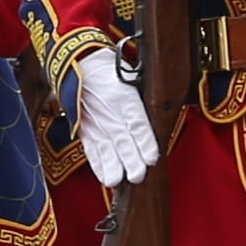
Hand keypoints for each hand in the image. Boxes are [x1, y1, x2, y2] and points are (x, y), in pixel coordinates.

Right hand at [70, 54, 157, 187]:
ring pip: (106, 148)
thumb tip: (165, 116)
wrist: (79, 65)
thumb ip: (145, 100)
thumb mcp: (133, 78)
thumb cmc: (111, 73)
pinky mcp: (85, 131)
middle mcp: (110, 112)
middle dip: (130, 160)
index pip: (137, 122)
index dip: (145, 142)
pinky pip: (92, 150)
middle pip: (121, 140)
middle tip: (137, 176)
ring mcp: (96, 123)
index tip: (152, 157)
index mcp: (125, 97)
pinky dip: (98, 166)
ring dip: (112, 167)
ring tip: (118, 181)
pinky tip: (105, 178)